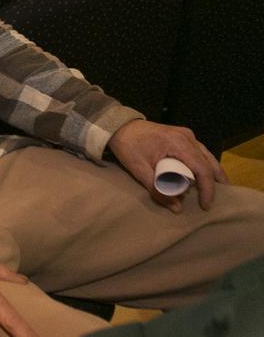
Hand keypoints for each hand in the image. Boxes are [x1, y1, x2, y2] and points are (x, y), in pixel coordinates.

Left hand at [106, 119, 226, 212]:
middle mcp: (187, 137)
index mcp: (178, 143)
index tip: (205, 205)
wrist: (119, 127)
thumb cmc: (128, 146)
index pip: (202, 168)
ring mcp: (186, 134)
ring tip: (216, 190)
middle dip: (214, 182)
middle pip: (209, 162)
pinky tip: (205, 176)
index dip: (207, 189)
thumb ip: (156, 189)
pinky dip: (204, 165)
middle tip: (215, 201)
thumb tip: (177, 209)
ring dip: (212, 173)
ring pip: (207, 156)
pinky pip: (200, 152)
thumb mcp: (138, 169)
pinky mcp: (183, 135)